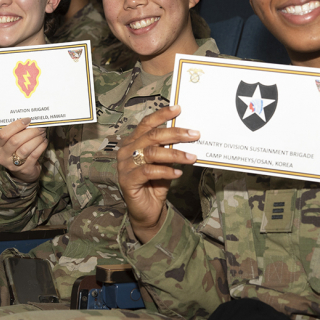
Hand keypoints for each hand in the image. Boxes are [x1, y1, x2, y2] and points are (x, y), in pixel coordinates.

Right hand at [0, 118, 47, 182]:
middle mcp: (2, 156)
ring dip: (36, 139)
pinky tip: (44, 141)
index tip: (27, 120)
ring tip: (42, 134)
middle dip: (30, 132)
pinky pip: (34, 155)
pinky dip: (41, 146)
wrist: (22, 172)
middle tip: (39, 127)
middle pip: (15, 141)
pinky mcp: (25, 169)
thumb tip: (29, 120)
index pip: (3, 134)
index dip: (16, 125)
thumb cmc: (17, 151)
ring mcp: (13, 164)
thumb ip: (15, 132)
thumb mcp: (10, 143)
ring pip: (25, 148)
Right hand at [117, 105, 199, 243]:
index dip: (162, 115)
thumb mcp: (164, 162)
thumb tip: (187, 133)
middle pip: (152, 136)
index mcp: (132, 142)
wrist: (147, 211)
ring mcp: (124, 165)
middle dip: (175, 133)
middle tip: (194, 134)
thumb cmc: (155, 183)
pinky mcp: (127, 180)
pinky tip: (179, 172)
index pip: (147, 123)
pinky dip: (166, 171)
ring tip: (191, 156)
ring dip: (175, 153)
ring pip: (152, 153)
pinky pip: (149, 171)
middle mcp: (126, 150)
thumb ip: (168, 147)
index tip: (179, 109)